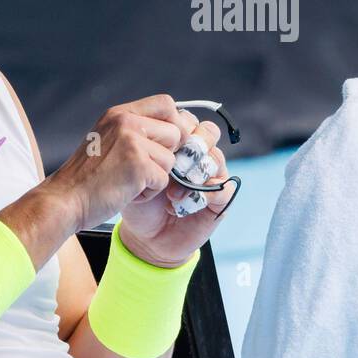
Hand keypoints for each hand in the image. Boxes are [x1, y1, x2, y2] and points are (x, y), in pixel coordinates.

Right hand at [39, 95, 188, 234]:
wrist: (64, 200)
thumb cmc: (86, 177)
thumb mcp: (107, 139)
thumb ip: (135, 130)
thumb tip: (176, 130)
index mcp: (119, 114)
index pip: (165, 103)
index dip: (175, 123)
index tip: (168, 143)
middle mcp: (126, 121)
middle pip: (175, 133)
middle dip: (165, 155)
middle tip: (140, 168)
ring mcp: (132, 142)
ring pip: (170, 159)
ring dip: (155, 176)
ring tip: (128, 180)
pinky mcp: (138, 165)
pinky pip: (163, 180)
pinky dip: (149, 192)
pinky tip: (126, 191)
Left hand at [118, 112, 236, 266]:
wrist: (144, 237)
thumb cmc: (138, 201)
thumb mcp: (134, 170)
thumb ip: (143, 147)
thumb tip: (151, 129)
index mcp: (179, 144)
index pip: (187, 119)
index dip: (175, 127)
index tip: (156, 144)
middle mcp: (198, 157)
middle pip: (208, 132)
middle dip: (188, 145)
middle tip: (170, 163)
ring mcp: (211, 177)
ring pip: (216, 157)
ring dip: (192, 173)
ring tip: (171, 192)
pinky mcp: (219, 201)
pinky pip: (223, 188)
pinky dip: (202, 195)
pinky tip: (180, 205)